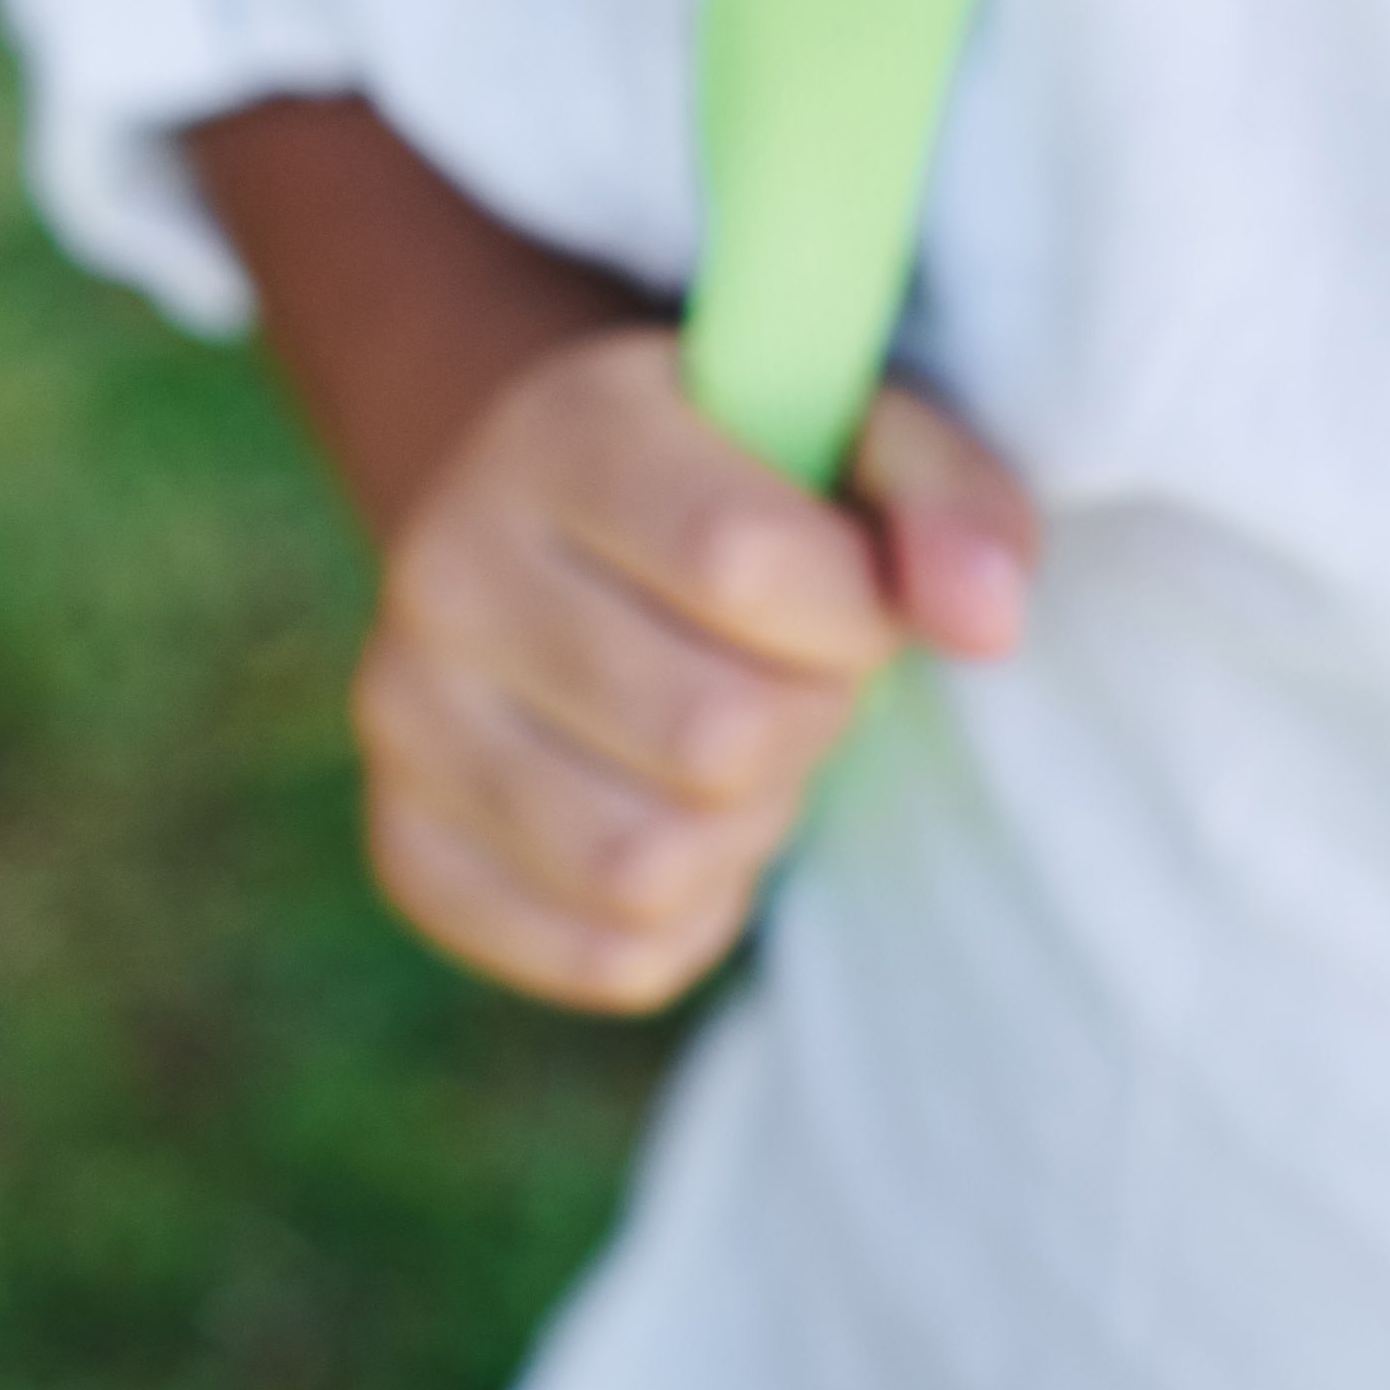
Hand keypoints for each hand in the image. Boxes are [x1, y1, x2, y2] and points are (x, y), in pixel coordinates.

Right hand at [349, 326, 1035, 1012]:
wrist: (562, 526)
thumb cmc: (751, 483)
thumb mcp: (860, 438)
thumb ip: (950, 501)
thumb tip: (985, 622)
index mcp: (562, 432)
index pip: (738, 560)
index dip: (850, 611)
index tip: (858, 597)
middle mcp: (448, 568)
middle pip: (709, 733)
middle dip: (807, 720)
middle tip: (798, 676)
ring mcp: (405, 716)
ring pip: (647, 866)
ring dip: (749, 824)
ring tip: (741, 747)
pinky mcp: (406, 847)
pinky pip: (604, 956)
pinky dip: (691, 915)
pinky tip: (682, 814)